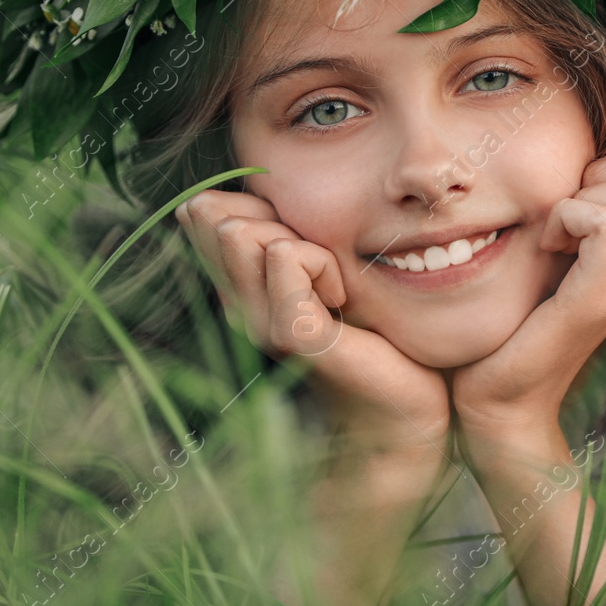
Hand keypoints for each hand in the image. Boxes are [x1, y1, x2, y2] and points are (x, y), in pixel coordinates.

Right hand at [177, 190, 450, 452]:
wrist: (400, 407)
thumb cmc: (370, 328)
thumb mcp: (317, 265)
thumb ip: (278, 230)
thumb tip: (217, 198)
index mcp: (236, 287)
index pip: (206, 214)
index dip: (252, 206)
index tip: (299, 246)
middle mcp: (236, 308)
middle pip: (224, 220)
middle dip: (276, 221)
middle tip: (321, 269)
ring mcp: (259, 325)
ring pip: (249, 234)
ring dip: (304, 242)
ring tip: (333, 288)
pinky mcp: (294, 335)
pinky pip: (288, 256)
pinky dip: (323, 263)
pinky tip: (342, 300)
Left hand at [450, 142, 605, 433]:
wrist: (504, 398)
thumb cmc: (516, 319)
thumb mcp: (553, 248)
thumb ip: (573, 207)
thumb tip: (575, 157)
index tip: (578, 188)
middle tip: (565, 208)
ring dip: (585, 194)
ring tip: (554, 233)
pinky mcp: (598, 298)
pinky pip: (603, 223)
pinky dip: (567, 217)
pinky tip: (546, 246)